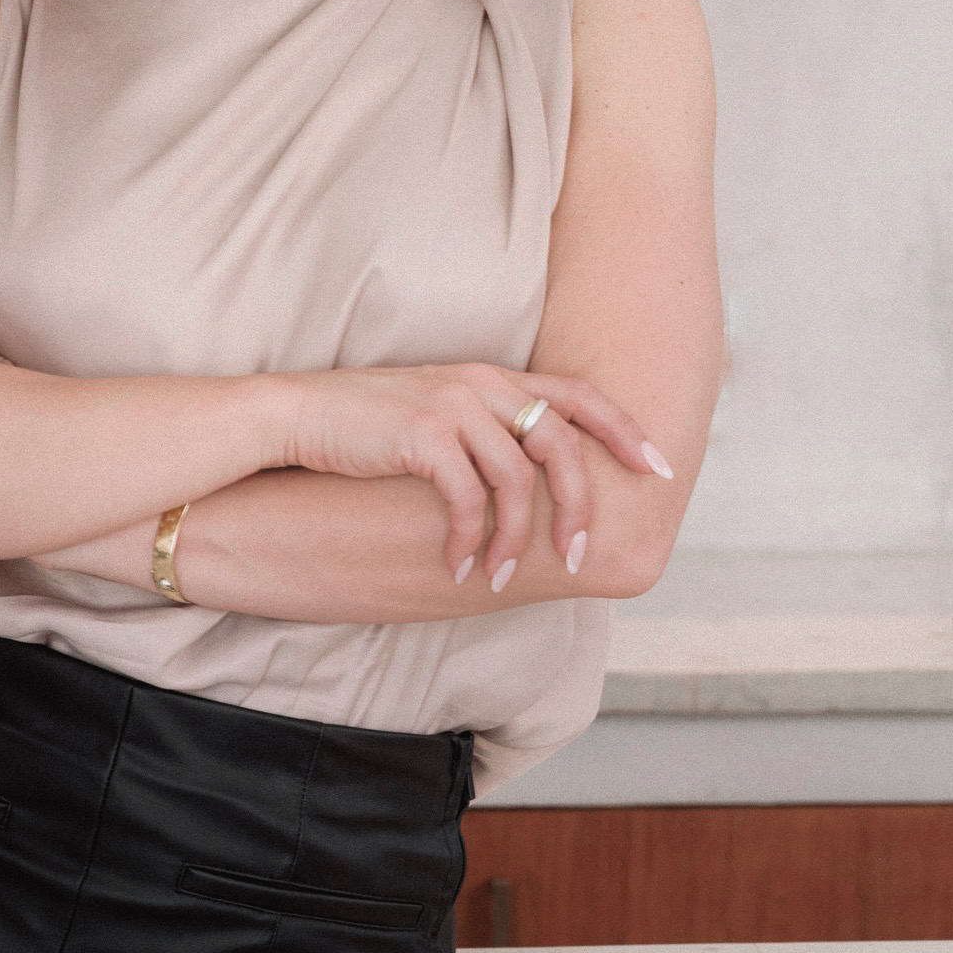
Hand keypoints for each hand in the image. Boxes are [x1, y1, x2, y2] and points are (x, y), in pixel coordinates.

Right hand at [272, 362, 671, 589]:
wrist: (293, 415)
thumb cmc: (363, 427)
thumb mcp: (435, 415)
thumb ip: (484, 431)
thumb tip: (528, 482)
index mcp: (491, 376)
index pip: (579, 395)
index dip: (624, 431)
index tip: (659, 469)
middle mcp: (481, 383)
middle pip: (562, 443)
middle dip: (579, 505)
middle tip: (579, 555)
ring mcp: (453, 405)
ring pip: (518, 479)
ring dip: (517, 538)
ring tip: (500, 575)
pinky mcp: (423, 434)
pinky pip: (468, 497)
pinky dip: (469, 538)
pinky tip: (459, 565)